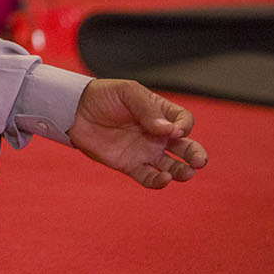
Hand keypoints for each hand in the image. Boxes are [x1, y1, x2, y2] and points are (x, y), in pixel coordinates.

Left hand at [66, 79, 206, 188]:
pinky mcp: (130, 165)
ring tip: (186, 173)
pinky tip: (164, 179)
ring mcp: (144, 151)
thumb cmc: (102, 96)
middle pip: (186, 147)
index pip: (183, 121)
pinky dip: (159, 181)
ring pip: (172, 166)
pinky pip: (149, 177)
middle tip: (199, 161)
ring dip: (182, 171)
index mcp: (159, 113)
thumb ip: (147, 109)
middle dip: (196, 155)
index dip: (184, 127)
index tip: (174, 130)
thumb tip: (167, 130)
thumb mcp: (127, 92)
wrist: (74, 110)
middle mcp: (156, 134)